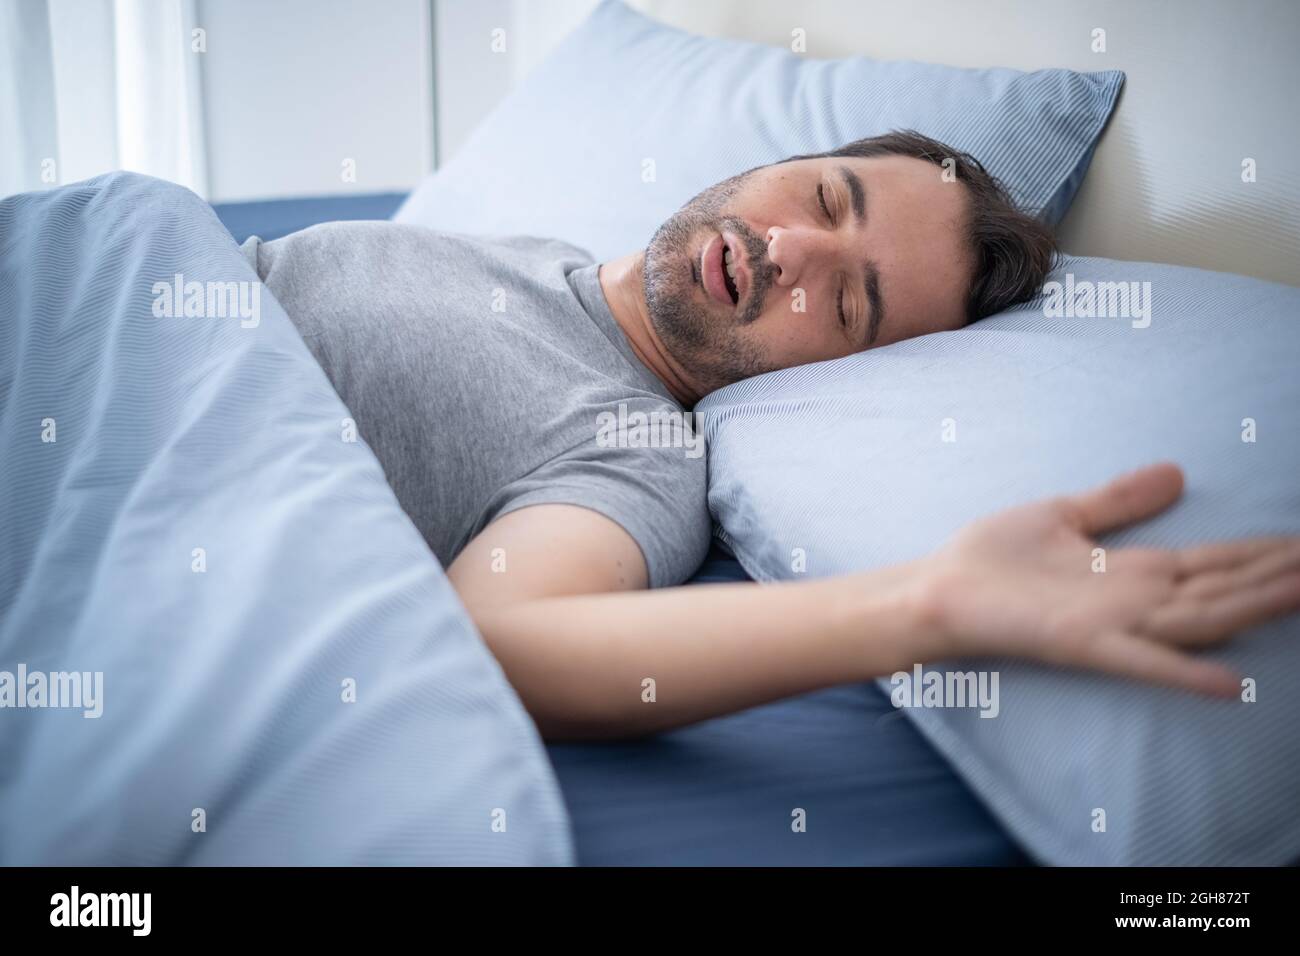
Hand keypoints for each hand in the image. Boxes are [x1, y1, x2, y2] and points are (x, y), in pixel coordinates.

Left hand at [921, 462, 1299, 696]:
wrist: (937, 586)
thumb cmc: (993, 556)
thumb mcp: (1064, 514)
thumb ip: (1120, 500)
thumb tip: (1177, 471)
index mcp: (1132, 570)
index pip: (1215, 562)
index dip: (1262, 554)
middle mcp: (1134, 600)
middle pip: (1222, 589)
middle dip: (1276, 576)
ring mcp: (1112, 625)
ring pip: (1200, 618)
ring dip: (1254, 608)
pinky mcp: (1080, 644)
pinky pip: (1140, 663)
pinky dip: (1183, 673)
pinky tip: (1230, 684)